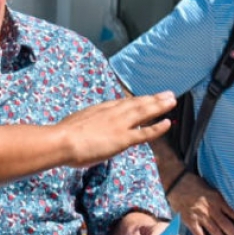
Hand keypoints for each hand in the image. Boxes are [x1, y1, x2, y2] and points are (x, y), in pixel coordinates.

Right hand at [57, 92, 176, 167]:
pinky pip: (145, 132)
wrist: (61, 141)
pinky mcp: (123, 138)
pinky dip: (157, 128)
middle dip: (153, 98)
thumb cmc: (62, 135)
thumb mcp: (74, 124)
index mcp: (100, 109)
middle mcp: (112, 113)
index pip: (122, 103)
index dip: (136, 100)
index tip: (145, 98)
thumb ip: (84, 126)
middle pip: (137, 103)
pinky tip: (167, 123)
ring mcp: (119, 125)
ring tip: (172, 100)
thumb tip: (82, 131)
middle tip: (167, 94)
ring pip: (144, 112)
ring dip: (159, 106)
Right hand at [167, 172, 233, 234]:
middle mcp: (211, 208)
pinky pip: (198, 234)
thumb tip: (228, 209)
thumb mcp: (211, 188)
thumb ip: (219, 199)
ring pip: (214, 231)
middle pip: (226, 225)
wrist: (176, 181)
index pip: (233, 213)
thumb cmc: (194, 183)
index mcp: (218, 199)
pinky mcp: (189, 220)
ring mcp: (200, 215)